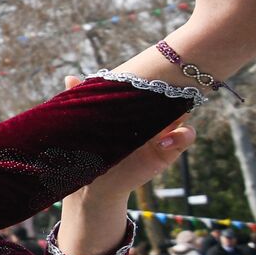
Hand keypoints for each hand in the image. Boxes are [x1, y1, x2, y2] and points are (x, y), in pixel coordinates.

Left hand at [62, 77, 195, 200]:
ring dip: (180, 109)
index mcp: (131, 107)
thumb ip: (83, 102)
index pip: (149, 85)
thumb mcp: (85, 125)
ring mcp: (161, 132)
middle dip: (172, 89)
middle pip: (170, 95)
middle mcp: (149, 116)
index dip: (155, 76)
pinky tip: (163, 141)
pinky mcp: (167, 151)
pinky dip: (181, 136)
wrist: (92, 183)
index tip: (155, 70)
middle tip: (166, 87)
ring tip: (168, 115)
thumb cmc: (88, 150)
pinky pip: (185, 137)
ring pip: (182, 112)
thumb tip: (70, 78)